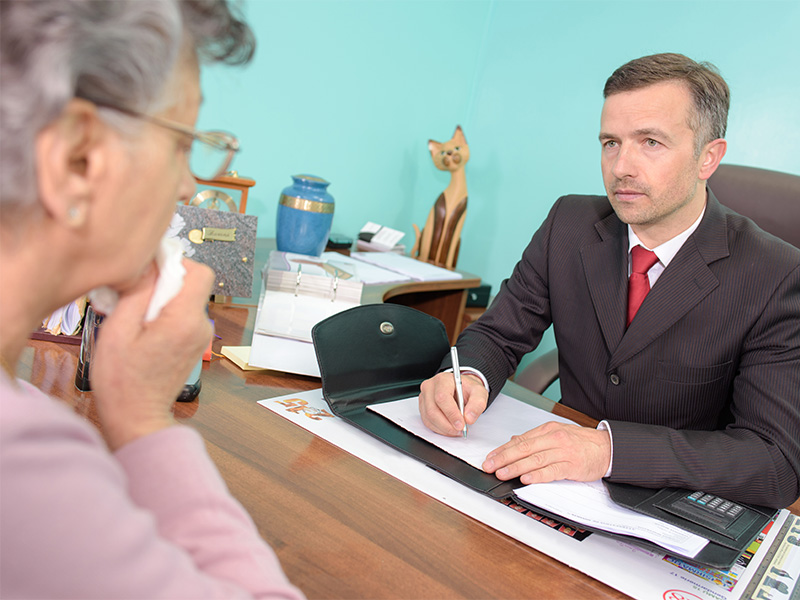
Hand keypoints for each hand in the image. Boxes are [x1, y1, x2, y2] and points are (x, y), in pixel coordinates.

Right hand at [91, 259, 213, 450]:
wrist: (136, 416)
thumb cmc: (123, 379)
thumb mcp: (118, 329)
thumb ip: (138, 292)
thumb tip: (151, 263)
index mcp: (186, 320)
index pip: (200, 272)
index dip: (176, 262)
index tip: (150, 269)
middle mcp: (201, 327)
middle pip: (192, 284)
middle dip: (164, 281)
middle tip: (134, 295)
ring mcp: (200, 337)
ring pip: (185, 299)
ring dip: (161, 298)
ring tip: (134, 316)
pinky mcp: (194, 344)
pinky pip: (182, 315)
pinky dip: (163, 313)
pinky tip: (141, 328)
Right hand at [419, 370, 487, 435]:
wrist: (461, 389)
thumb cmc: (467, 389)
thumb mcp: (479, 392)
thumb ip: (477, 404)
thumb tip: (469, 418)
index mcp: (443, 380)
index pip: (442, 397)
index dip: (451, 413)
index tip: (461, 424)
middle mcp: (430, 387)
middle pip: (432, 410)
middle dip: (448, 425)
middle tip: (461, 430)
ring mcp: (424, 398)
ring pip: (429, 418)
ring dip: (444, 429)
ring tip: (457, 430)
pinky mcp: (423, 407)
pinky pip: (428, 422)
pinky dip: (440, 429)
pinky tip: (450, 429)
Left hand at [482, 422, 610, 483]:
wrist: (607, 448)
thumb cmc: (581, 442)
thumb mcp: (556, 433)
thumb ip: (535, 438)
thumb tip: (514, 441)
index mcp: (548, 430)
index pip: (520, 440)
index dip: (502, 450)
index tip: (490, 457)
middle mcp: (554, 438)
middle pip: (524, 448)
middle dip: (504, 458)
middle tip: (490, 466)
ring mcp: (563, 452)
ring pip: (534, 459)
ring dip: (516, 467)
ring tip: (502, 474)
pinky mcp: (571, 465)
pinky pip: (551, 471)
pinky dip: (537, 475)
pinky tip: (526, 479)